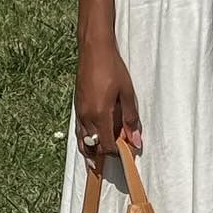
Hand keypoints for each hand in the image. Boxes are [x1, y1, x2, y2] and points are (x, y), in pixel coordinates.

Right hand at [74, 42, 143, 163]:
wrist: (93, 50)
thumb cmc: (112, 68)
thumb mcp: (127, 93)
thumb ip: (130, 119)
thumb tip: (135, 141)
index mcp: (100, 115)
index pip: (107, 145)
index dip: (117, 152)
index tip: (127, 152)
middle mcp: (86, 116)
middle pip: (93, 146)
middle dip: (103, 155)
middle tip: (113, 159)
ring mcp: (79, 112)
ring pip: (82, 140)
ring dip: (91, 150)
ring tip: (97, 161)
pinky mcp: (77, 106)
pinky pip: (79, 130)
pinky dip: (85, 139)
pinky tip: (91, 139)